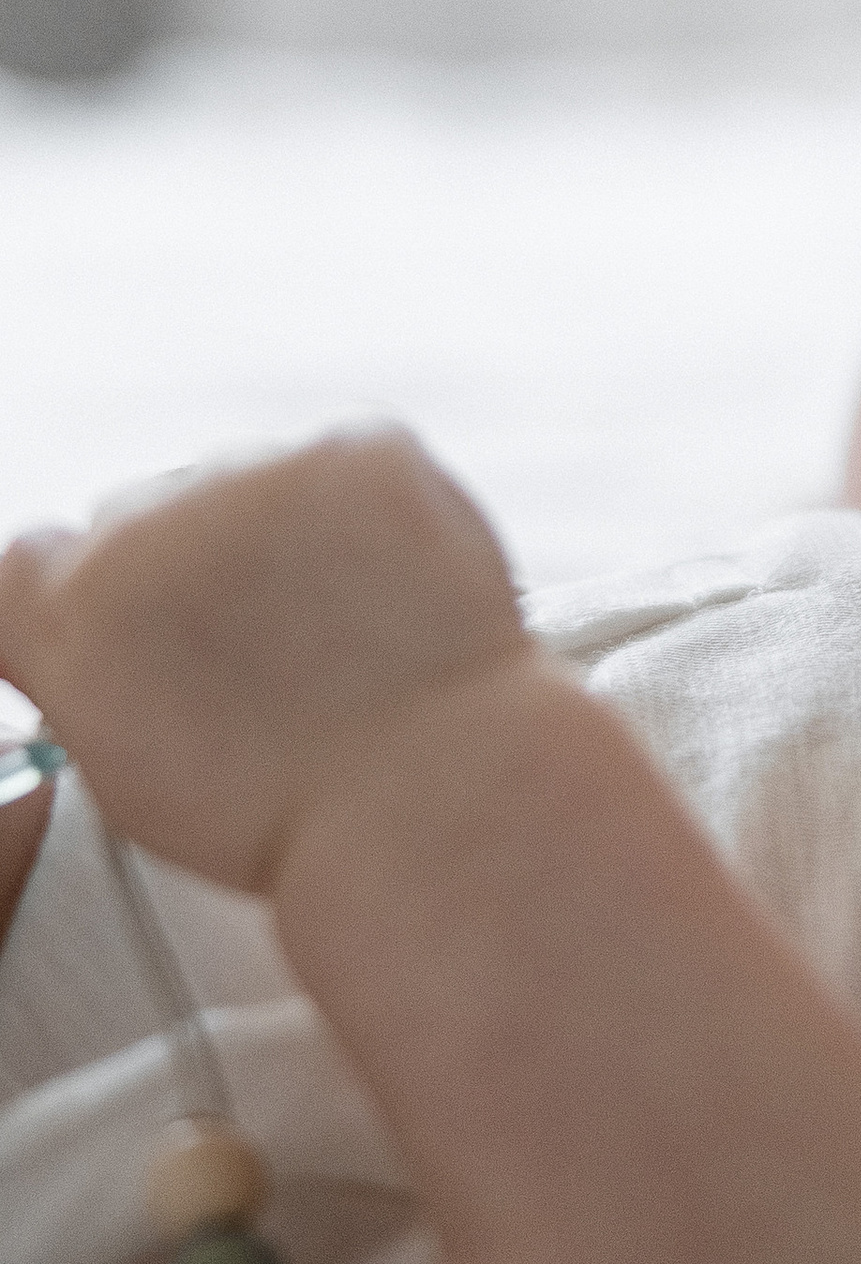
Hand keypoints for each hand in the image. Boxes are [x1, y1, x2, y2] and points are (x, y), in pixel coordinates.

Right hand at [0, 429, 531, 894]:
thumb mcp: (129, 770)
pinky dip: (369, 510)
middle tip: (263, 640)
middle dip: (194, 563)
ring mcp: (257, 475)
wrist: (419, 793)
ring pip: (252, 481)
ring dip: (281, 532)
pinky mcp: (358, 451)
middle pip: (148, 514)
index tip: (136, 625)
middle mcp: (148, 524)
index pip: (36, 558)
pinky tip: (390, 587)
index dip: (91, 594)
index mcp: (70, 608)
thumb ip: (92, 676)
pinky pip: (348, 462)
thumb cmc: (281, 811)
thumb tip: (96, 638)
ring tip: (340, 627)